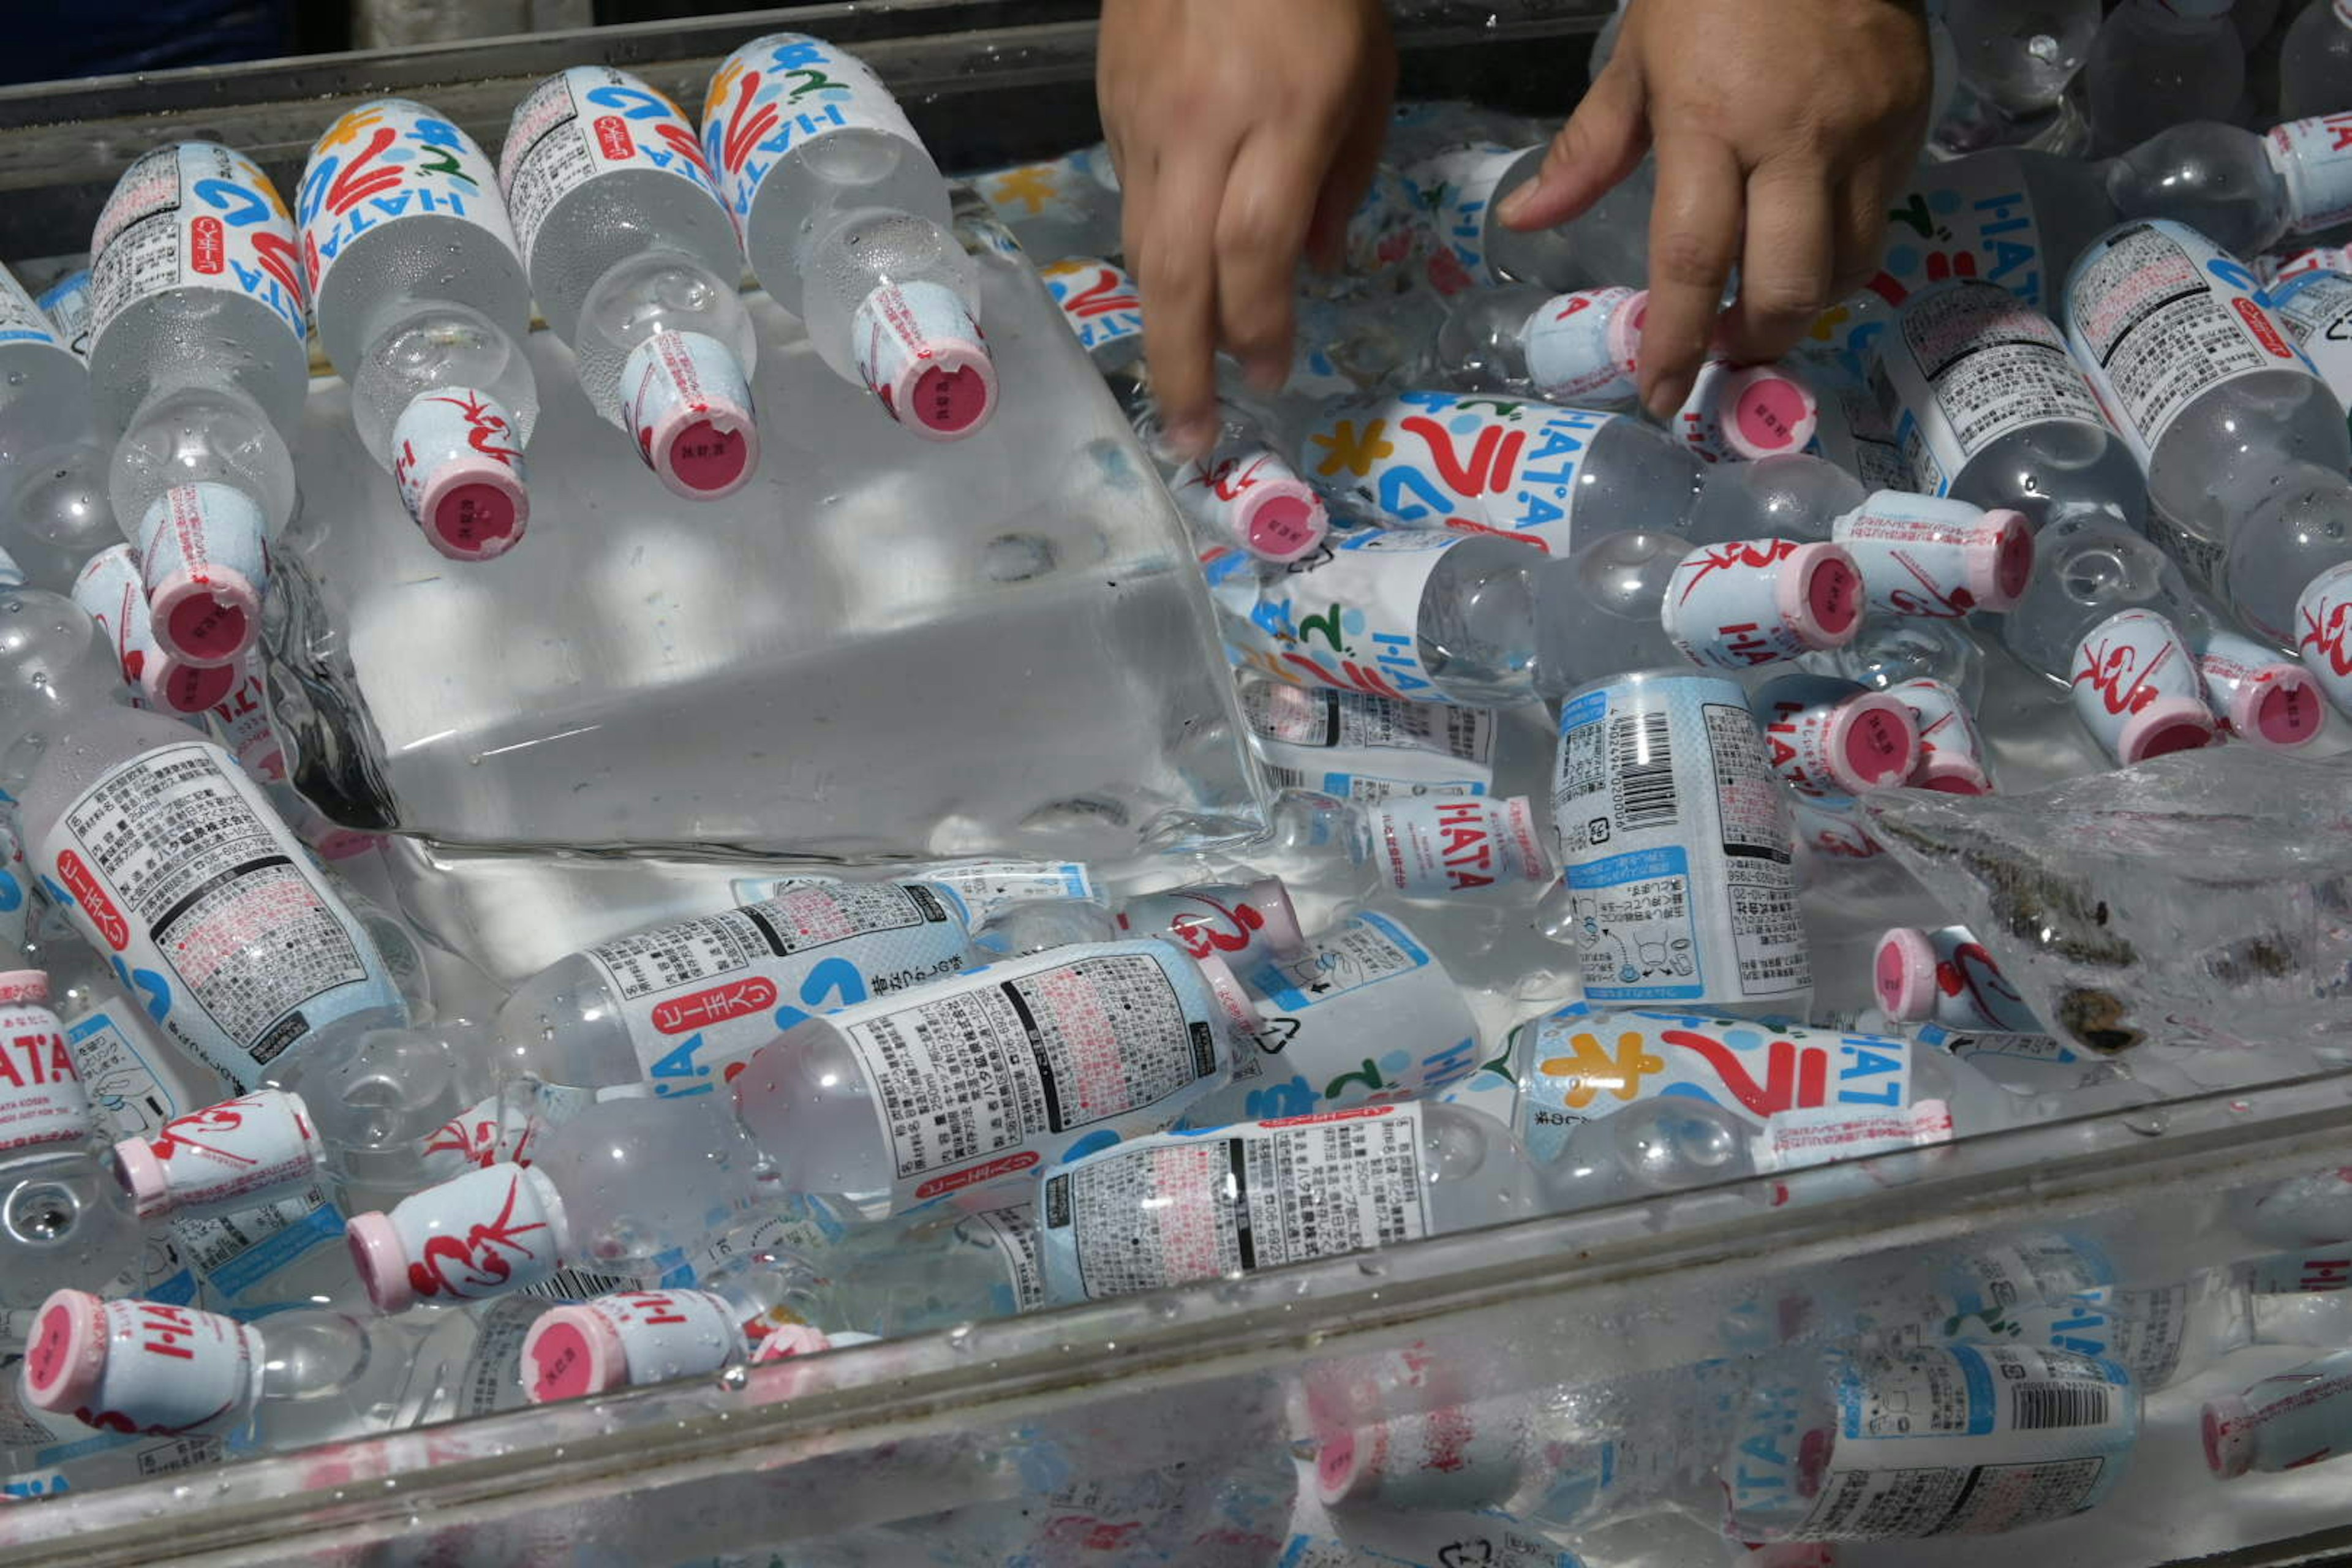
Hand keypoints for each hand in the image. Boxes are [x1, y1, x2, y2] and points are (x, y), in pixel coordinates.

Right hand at [1099, 0, 1396, 454]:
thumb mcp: (1368, 74)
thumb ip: (1345, 177)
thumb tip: (1312, 268)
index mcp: (1284, 115)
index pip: (1253, 250)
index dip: (1258, 326)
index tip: (1271, 376)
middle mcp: (1203, 126)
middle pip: (1177, 270)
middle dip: (1183, 365)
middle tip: (1191, 436)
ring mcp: (1145, 116)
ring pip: (1144, 243)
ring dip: (1165, 321)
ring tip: (1184, 380)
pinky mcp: (1109, 103)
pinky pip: (1132, 196)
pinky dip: (1156, 249)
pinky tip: (1178, 279)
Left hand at [1497, 0, 1931, 419]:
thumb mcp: (1639, 54)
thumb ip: (1588, 149)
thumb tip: (1524, 222)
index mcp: (1712, 123)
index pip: (1693, 260)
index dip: (1678, 341)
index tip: (1662, 395)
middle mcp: (1796, 143)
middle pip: (1789, 287)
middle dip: (1755, 340)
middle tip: (1724, 348)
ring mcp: (1865, 136)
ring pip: (1848, 266)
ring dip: (1804, 301)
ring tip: (1764, 295)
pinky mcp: (1912, 123)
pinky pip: (1881, 217)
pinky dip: (1843, 247)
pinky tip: (1808, 235)